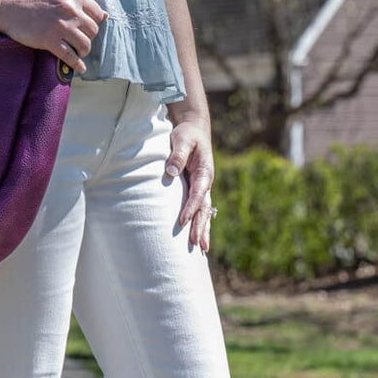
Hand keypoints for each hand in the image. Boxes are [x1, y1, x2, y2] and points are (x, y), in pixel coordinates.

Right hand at [0, 0, 107, 74]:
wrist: (11, 8)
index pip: (97, 13)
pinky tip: (79, 68)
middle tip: (79, 41)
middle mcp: (70, 9)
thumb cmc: (35, 0)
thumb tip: (105, 16)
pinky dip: (77, 64)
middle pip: (93, 31)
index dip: (93, 23)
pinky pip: (70, 56)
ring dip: (83, 52)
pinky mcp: (49, 40)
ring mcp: (60, 26)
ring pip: (85, 45)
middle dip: (88, 38)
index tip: (86, 29)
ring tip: (77, 52)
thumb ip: (80, 2)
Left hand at [164, 115, 214, 252]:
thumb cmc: (187, 134)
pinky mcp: (196, 188)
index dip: (190, 208)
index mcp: (204, 172)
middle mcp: (206, 182)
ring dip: (203, 229)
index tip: (182, 222)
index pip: (198, 194)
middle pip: (204, 208)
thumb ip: (177, 155)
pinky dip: (199, 222)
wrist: (194, 129)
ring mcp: (202, 187)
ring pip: (204, 211)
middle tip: (198, 246)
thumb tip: (171, 172)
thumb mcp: (182, 139)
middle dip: (201, 227)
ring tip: (202, 248)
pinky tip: (198, 236)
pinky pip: (199, 208)